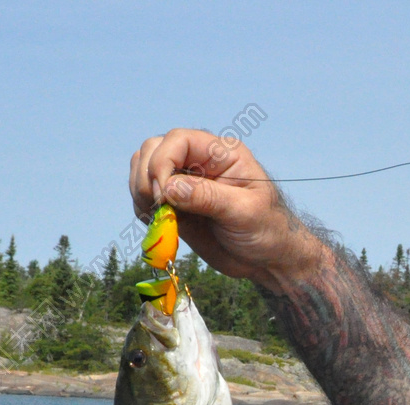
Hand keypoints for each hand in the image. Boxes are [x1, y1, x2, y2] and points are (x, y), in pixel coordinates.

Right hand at [129, 129, 323, 290]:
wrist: (269, 259)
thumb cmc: (268, 230)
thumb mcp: (244, 212)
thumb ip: (208, 197)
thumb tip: (169, 186)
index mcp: (221, 153)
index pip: (178, 140)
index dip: (163, 161)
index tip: (164, 193)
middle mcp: (199, 161)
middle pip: (152, 150)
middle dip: (146, 176)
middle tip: (159, 207)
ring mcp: (184, 183)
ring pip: (143, 170)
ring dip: (141, 192)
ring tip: (158, 218)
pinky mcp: (176, 205)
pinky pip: (145, 197)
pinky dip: (142, 208)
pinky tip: (158, 224)